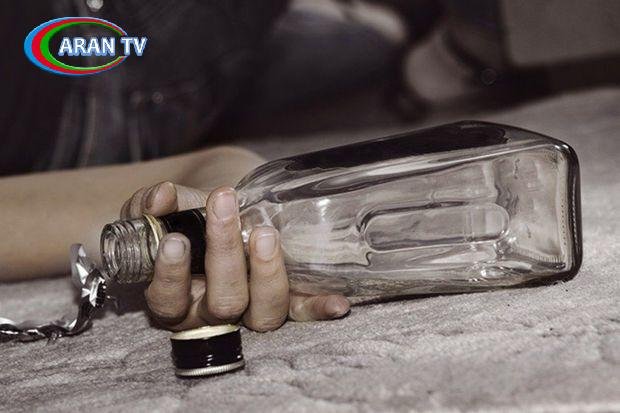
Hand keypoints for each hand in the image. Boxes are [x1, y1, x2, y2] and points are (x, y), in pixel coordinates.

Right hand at [121, 181, 349, 331]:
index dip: (170, 274)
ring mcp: (253, 309)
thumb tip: (159, 198)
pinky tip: (337, 303)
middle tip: (225, 211)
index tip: (176, 238)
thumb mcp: (167, 207)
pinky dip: (318, 309)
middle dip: (224, 257)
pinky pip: (302, 314)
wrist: (222, 206)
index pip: (167, 298)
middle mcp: (214, 312)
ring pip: (262, 314)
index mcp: (177, 295)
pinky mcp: (286, 301)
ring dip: (267, 277)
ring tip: (266, 236)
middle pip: (221, 303)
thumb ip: (155, 202)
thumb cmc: (188, 214)